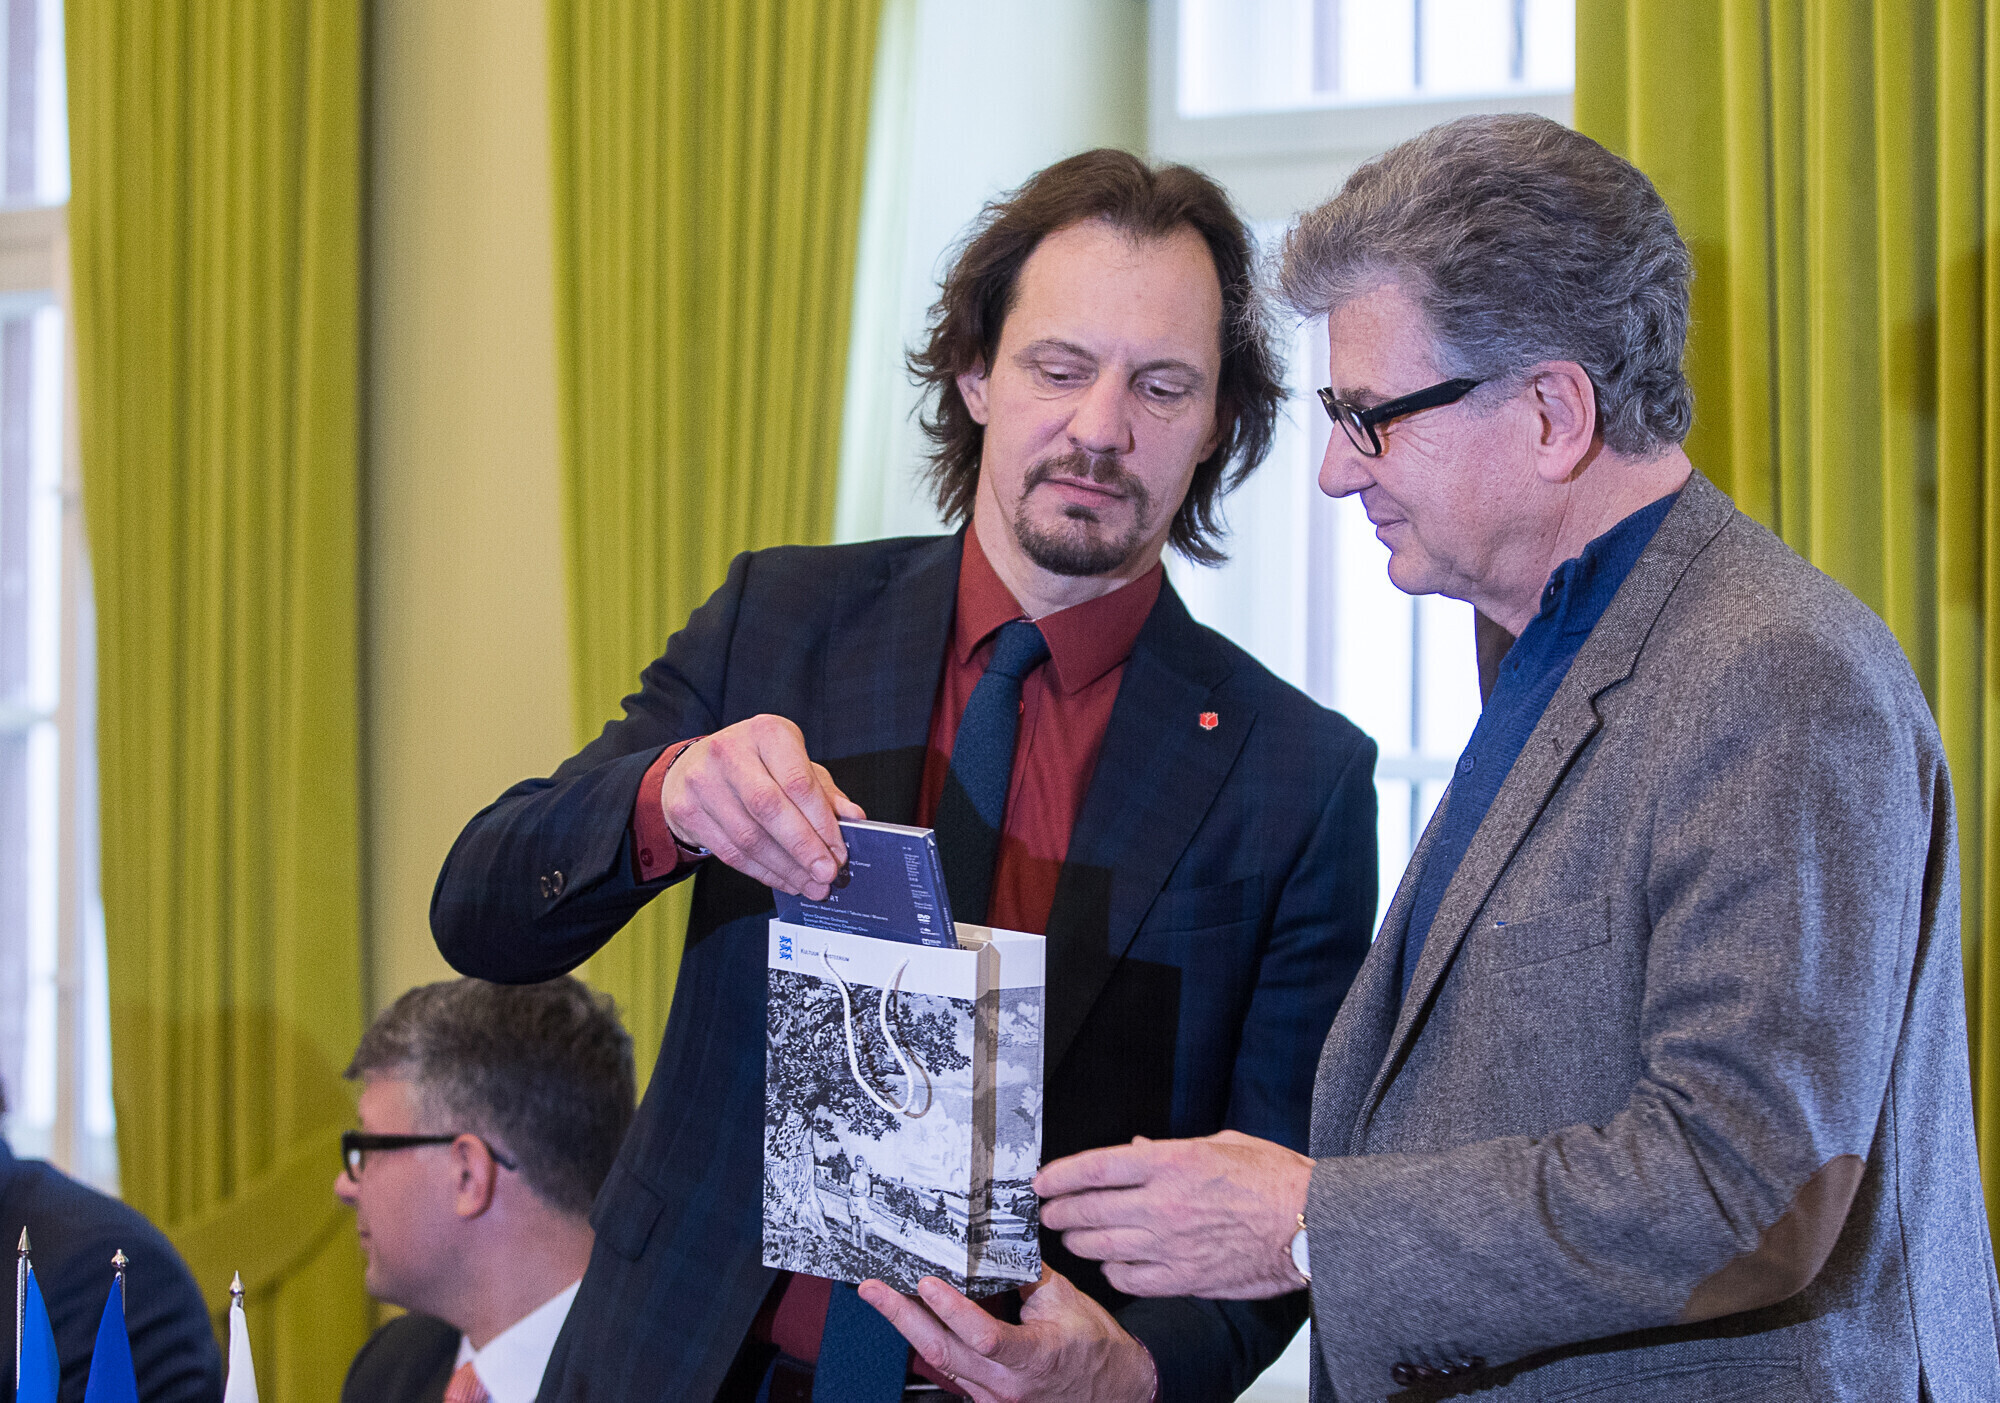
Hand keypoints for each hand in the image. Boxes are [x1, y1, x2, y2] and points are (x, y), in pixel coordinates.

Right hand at [660, 715, 865, 896]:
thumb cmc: (756, 763)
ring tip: (810, 884)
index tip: (839, 852)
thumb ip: (824, 792)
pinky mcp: (687, 811)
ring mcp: (703, 782)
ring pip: (749, 837)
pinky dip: (763, 872)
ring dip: (785, 868)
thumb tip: (854, 819)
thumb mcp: (794, 764)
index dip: (822, 823)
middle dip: (803, 848)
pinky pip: (730, 853)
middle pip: (770, 809)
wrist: (694, 766)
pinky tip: (784, 879)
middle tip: (826, 874)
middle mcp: (730, 752)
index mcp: (766, 732)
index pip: (798, 782)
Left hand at [858, 1267, 1156, 1402]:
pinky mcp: (986, 1399)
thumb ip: (1027, 1275)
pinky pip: (950, 1369)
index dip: (952, 1310)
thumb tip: (994, 1245)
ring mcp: (992, 1398)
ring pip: (940, 1362)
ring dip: (909, 1327)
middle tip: (875, 1290)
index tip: (927, 1283)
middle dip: (902, 1317)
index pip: (984, 1337)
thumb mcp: (1067, 1302)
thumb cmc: (1095, 1350)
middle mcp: (1006, 1386)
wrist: (1114, 1391)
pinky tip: (914, 1319)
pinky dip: (929, 1340)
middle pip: (943, 1353)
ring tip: (883, 1296)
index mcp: (1033, 1358)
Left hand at [1034, 1131, 1312, 1298]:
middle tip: (1049, 1212)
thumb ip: (1171, 1150)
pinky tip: (1112, 1263)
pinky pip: (1128, 1278)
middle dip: (1059, 1212)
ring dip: (1079, 1241)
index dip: (1059, 1175)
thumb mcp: (1223, 1144)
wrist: (1311, 1226)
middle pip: (1087, 1209)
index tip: (1041, 1181)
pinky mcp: (1183, 1278)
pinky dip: (1112, 1270)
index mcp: (1172, 1161)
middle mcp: (1163, 1203)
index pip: (1095, 1167)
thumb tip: (1135, 1151)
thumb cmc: (1275, 1180)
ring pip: (1100, 1246)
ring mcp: (1170, 1244)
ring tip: (1073, 1236)